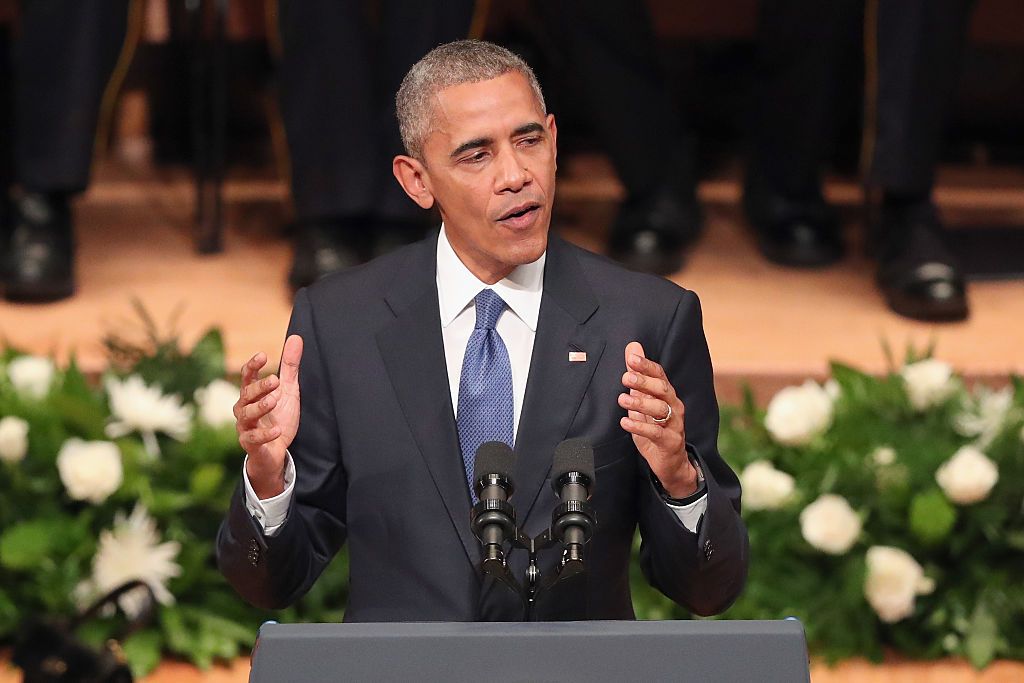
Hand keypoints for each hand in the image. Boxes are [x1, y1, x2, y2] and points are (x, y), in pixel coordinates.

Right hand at [236, 335, 302, 498]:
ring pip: (246, 414)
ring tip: (274, 400)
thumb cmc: (278, 418)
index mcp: (251, 394)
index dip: (253, 366)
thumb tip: (296, 337)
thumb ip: (290, 367)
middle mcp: (244, 409)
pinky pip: (253, 438)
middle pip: (246, 394)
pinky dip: (265, 434)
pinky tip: (277, 430)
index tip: (263, 356)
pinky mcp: (250, 444)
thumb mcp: (288, 391)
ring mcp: (245, 427)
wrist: (277, 452)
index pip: (246, 376)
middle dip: (259, 387)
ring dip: (260, 406)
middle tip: (275, 380)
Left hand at [618, 341, 697, 497]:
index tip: (631, 357)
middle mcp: (674, 406)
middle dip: (645, 381)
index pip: (660, 374)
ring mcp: (674, 424)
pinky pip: (656, 432)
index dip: (647, 365)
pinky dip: (640, 426)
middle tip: (626, 376)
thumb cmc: (655, 428)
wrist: (671, 462)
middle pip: (663, 389)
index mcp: (667, 395)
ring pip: (661, 409)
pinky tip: (625, 421)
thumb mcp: (643, 401)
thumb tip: (632, 348)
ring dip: (640, 402)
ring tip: (622, 399)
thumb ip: (637, 377)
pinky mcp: (670, 442)